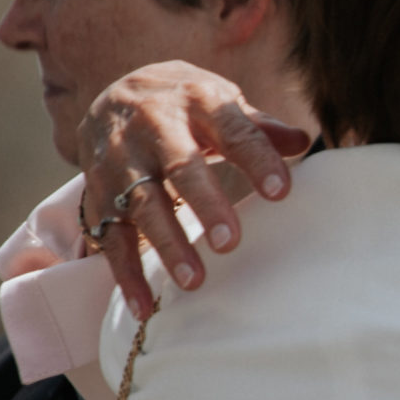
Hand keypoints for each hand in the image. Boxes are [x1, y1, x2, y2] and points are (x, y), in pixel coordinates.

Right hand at [78, 61, 311, 314]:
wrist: (113, 93)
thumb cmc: (185, 105)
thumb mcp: (219, 99)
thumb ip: (258, 126)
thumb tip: (302, 142)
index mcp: (196, 100)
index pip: (232, 129)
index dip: (256, 159)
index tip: (282, 192)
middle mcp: (153, 128)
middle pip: (180, 167)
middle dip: (205, 204)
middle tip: (229, 242)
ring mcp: (120, 161)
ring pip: (141, 204)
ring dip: (166, 244)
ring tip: (194, 282)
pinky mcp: (97, 193)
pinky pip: (109, 235)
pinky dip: (124, 273)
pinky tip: (143, 306)